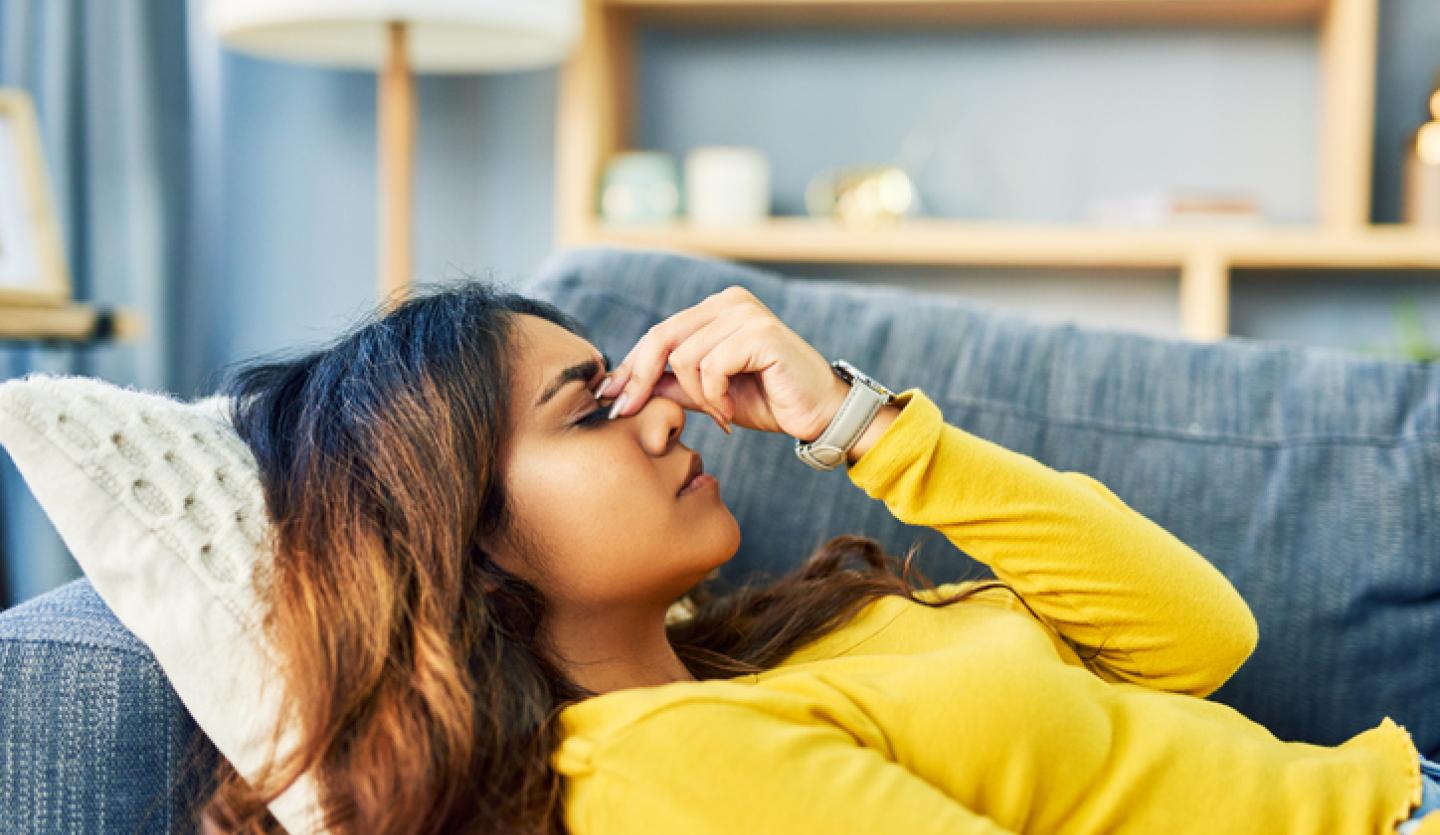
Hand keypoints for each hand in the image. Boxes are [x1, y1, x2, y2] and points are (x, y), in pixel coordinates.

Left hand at [598, 285, 848, 441]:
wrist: (821, 415)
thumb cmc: (770, 403)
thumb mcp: (710, 395)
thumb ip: (674, 384)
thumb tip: (626, 387)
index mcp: (717, 310)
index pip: (660, 333)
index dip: (630, 366)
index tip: (609, 397)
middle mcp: (730, 302)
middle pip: (662, 337)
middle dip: (640, 379)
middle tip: (628, 412)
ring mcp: (746, 313)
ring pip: (685, 357)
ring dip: (697, 397)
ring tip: (720, 416)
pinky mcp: (760, 332)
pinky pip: (711, 366)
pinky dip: (715, 397)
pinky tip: (731, 413)